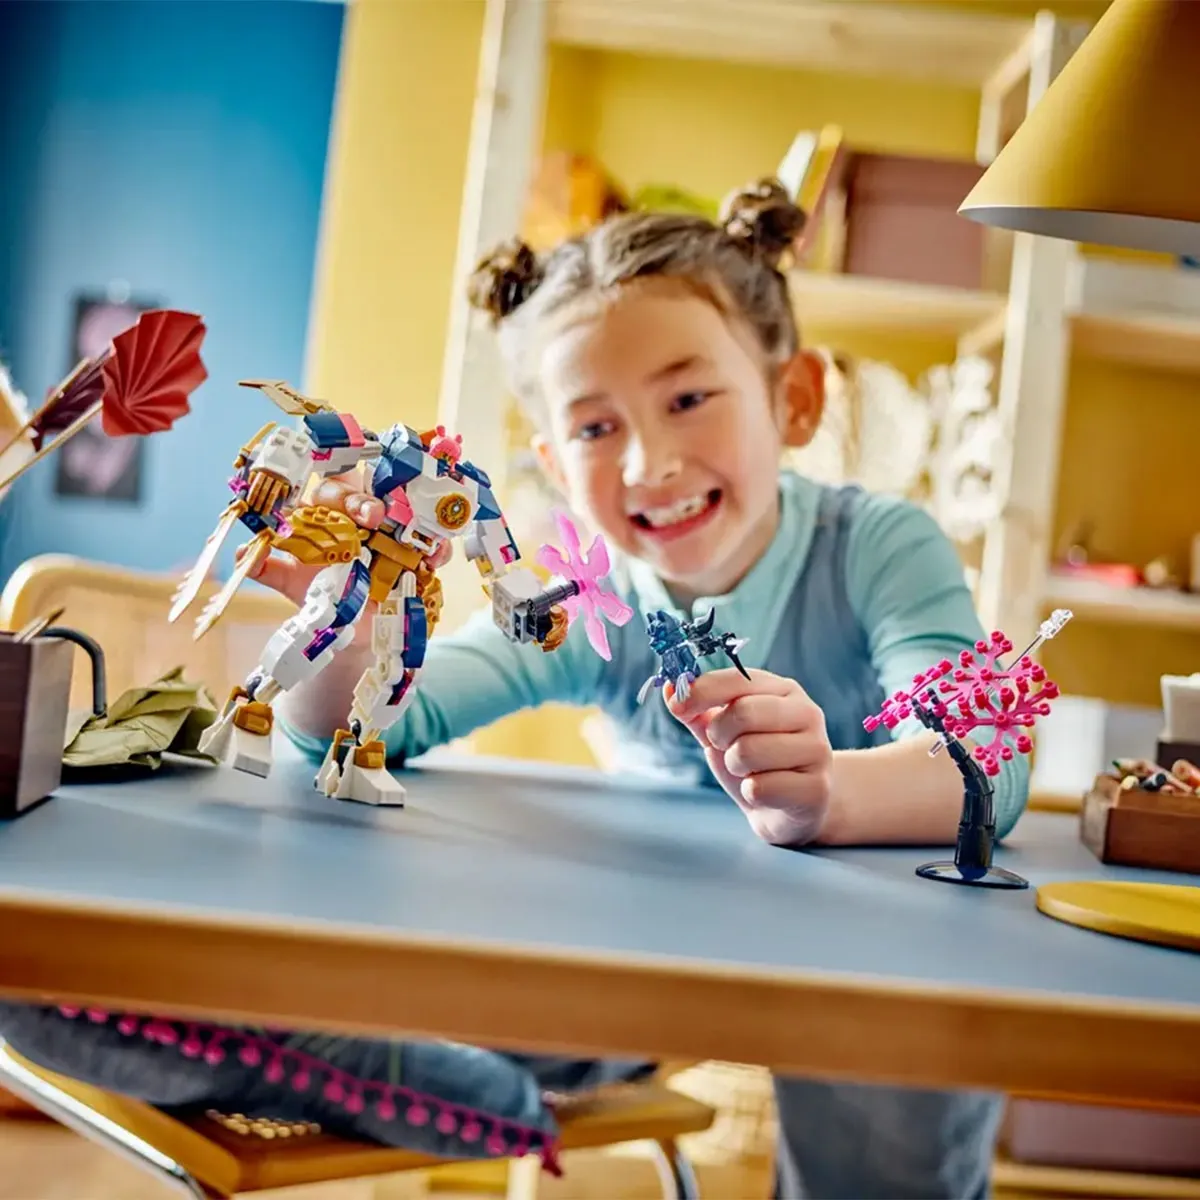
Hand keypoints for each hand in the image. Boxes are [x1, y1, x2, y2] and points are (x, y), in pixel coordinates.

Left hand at [241, 474, 453, 606]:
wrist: (352, 636)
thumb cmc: (321, 602)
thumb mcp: (293, 586)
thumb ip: (270, 568)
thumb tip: (244, 554)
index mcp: (329, 519)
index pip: (333, 491)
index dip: (338, 491)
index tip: (340, 501)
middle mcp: (361, 520)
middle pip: (369, 493)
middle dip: (370, 501)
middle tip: (374, 516)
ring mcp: (391, 535)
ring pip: (406, 510)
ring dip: (413, 518)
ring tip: (414, 539)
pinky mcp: (415, 554)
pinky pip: (430, 541)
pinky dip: (435, 546)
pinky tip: (433, 558)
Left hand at [668, 669, 832, 845]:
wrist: (789, 809)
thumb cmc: (754, 762)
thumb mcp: (723, 731)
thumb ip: (697, 710)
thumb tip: (669, 689)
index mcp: (783, 690)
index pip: (738, 677)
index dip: (700, 690)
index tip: (678, 706)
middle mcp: (806, 713)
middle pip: (744, 712)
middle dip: (719, 735)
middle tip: (725, 747)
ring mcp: (817, 750)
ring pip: (749, 751)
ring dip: (735, 767)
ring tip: (749, 771)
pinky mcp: (817, 788)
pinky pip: (761, 788)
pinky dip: (751, 793)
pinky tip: (765, 792)